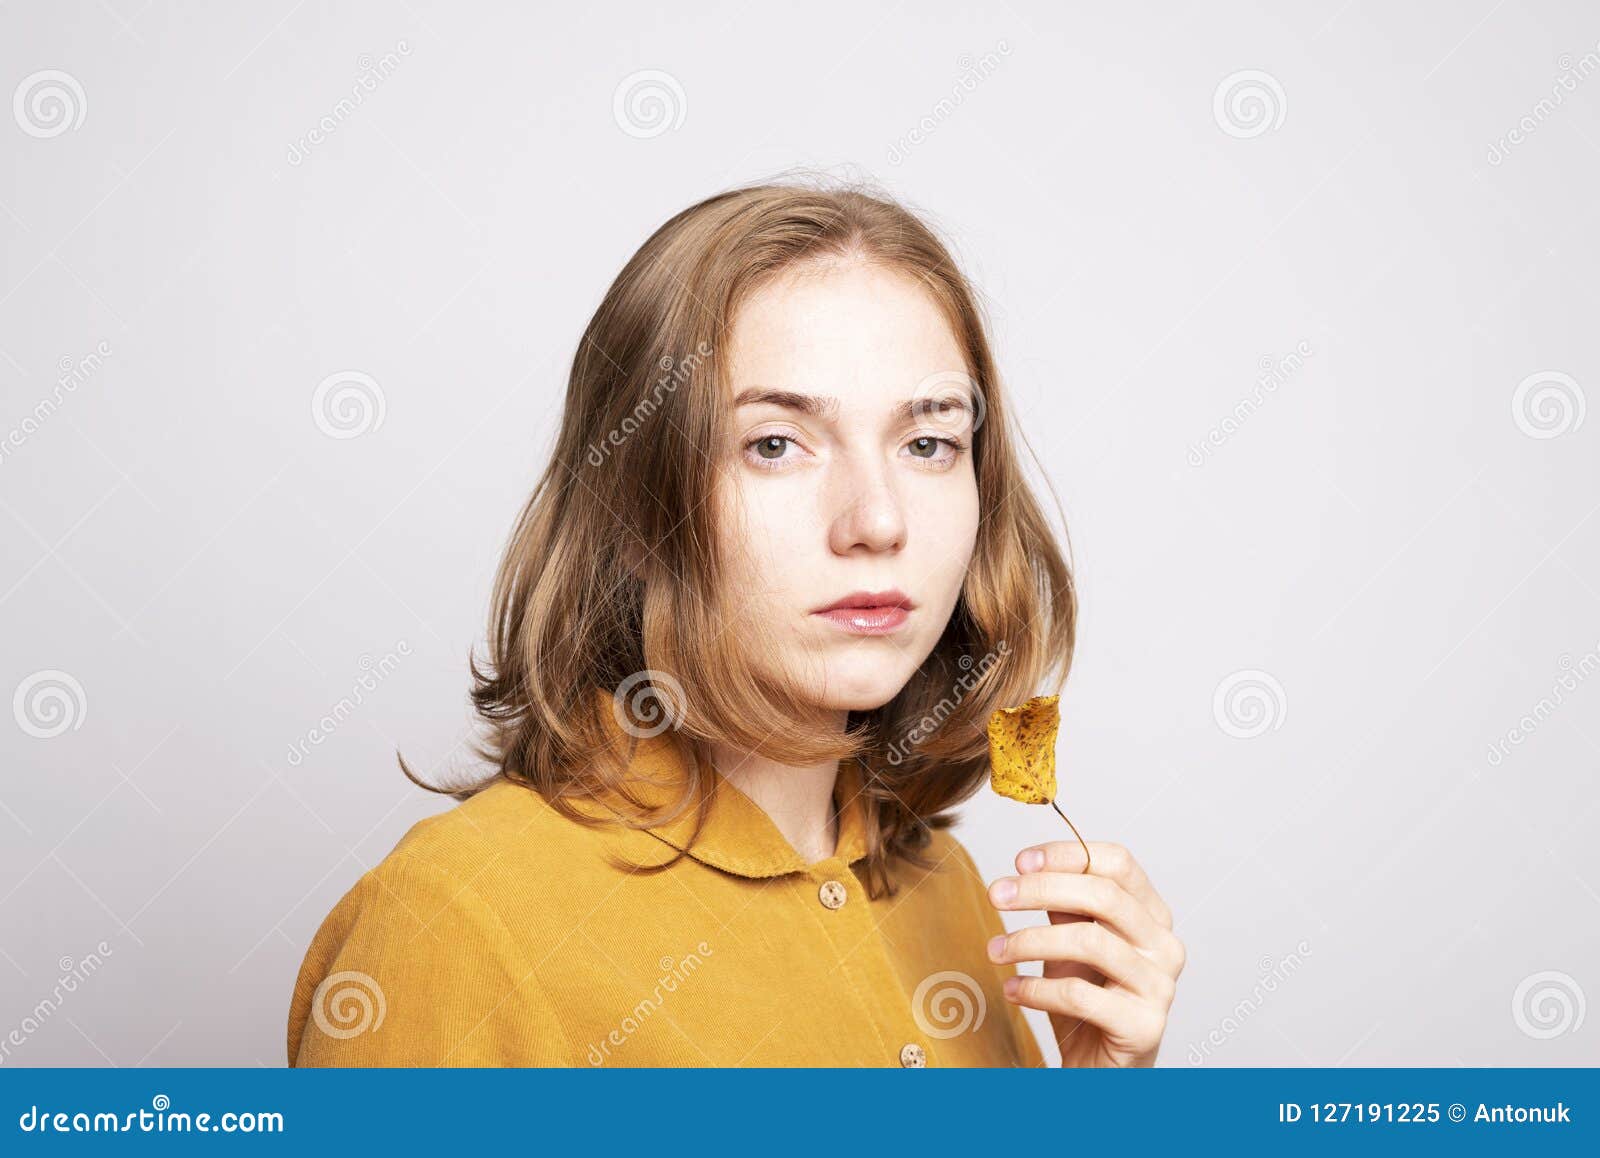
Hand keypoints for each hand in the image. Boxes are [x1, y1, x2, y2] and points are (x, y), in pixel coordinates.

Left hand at [986, 840, 1184, 1066]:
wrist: (1101, 1070)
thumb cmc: (1086, 1000)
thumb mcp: (1070, 943)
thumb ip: (1062, 905)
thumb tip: (1028, 867)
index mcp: (1152, 915)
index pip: (1117, 863)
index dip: (1067, 854)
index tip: (1020, 861)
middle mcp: (1165, 945)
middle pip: (1104, 896)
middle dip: (1041, 889)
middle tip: (996, 894)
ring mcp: (1159, 986)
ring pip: (1090, 942)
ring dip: (1030, 940)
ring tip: (995, 950)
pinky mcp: (1144, 1026)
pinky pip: (1080, 995)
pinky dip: (1036, 989)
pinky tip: (1012, 990)